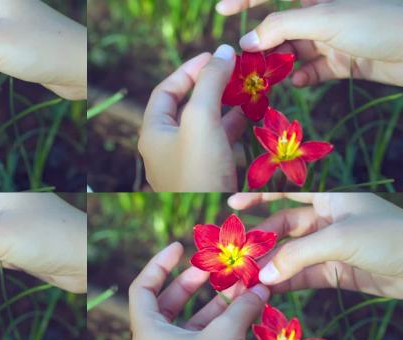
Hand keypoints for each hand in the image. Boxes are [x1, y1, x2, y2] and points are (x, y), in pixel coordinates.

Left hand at [129, 242, 270, 339]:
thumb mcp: (223, 336)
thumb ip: (240, 307)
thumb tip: (259, 288)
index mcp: (148, 333)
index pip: (142, 288)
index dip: (158, 264)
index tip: (180, 247)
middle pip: (169, 303)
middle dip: (193, 283)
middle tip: (214, 267)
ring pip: (193, 323)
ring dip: (216, 304)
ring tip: (241, 286)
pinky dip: (224, 326)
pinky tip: (248, 312)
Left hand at [139, 45, 247, 191]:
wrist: (210, 224)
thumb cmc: (198, 170)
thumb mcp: (201, 119)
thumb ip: (210, 83)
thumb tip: (223, 51)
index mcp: (154, 131)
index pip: (166, 89)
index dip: (189, 69)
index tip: (215, 56)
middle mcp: (165, 145)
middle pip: (186, 105)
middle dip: (211, 86)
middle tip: (235, 72)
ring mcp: (184, 161)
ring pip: (204, 124)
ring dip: (224, 105)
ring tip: (246, 89)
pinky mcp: (204, 175)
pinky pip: (216, 142)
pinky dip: (231, 127)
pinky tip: (249, 117)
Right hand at [218, 0, 402, 86]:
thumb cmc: (376, 22)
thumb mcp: (324, 19)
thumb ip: (281, 29)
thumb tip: (248, 43)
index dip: (245, 0)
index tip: (221, 12)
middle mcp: (321, 13)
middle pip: (280, 27)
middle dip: (262, 44)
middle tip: (243, 63)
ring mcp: (331, 38)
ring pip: (292, 51)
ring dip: (278, 64)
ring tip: (265, 78)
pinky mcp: (340, 61)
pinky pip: (311, 69)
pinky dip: (300, 77)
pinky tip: (296, 82)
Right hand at [229, 193, 402, 300]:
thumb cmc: (391, 237)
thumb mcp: (340, 239)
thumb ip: (297, 255)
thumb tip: (263, 274)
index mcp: (330, 197)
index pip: (287, 192)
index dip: (259, 196)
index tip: (231, 204)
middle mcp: (327, 220)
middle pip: (284, 228)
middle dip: (261, 242)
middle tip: (236, 257)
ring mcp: (331, 248)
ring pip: (291, 255)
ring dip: (270, 266)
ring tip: (246, 279)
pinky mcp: (338, 273)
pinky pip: (304, 275)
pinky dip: (286, 282)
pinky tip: (268, 288)